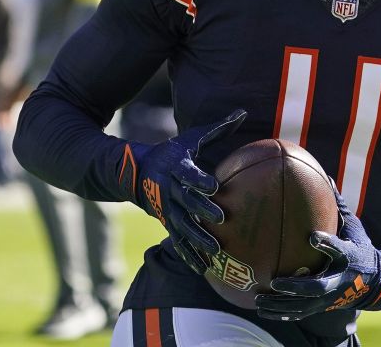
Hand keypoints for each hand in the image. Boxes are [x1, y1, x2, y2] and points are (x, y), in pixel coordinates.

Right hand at [123, 109, 246, 273]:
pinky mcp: (166, 223)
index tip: (214, 186)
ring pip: (182, 226)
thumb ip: (217, 128)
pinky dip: (188, 255)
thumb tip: (243, 111)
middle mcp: (169, 190)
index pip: (188, 174)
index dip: (200, 179)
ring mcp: (166, 209)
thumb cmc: (173, 153)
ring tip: (215, 249)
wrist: (137, 173)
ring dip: (198, 238)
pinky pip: (178, 241)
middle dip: (202, 210)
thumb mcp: (190, 138)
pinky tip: (202, 268)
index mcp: (176, 167)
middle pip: (186, 202)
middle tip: (221, 218)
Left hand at [256, 188, 380, 320]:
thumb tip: (326, 176)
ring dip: (281, 304)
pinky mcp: (324, 307)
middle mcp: (340, 280)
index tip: (312, 236)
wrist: (375, 283)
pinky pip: (301, 313)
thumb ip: (338, 206)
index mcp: (350, 257)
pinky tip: (261, 310)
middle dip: (296, 287)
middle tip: (275, 282)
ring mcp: (331, 297)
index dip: (327, 244)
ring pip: (305, 305)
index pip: (339, 250)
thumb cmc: (360, 249)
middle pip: (318, 287)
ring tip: (259, 301)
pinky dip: (282, 314)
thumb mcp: (355, 228)